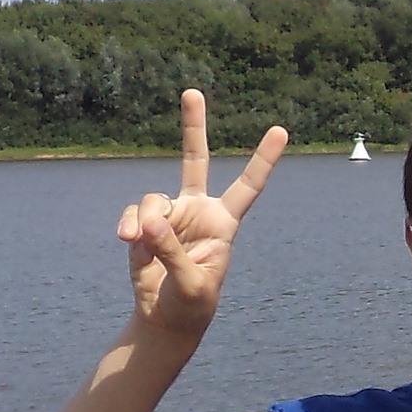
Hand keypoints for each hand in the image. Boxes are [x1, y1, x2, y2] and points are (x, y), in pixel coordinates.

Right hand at [117, 90, 286, 340]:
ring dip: (146, 218)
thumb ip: (172, 251)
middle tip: (191, 92)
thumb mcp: (191, 284)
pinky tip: (129, 241)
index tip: (281, 130)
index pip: (248, 187)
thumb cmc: (192, 305)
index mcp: (224, 223)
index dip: (263, 159)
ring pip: (154, 198)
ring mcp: (170, 215)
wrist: (165, 319)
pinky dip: (130, 225)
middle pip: (195, 160)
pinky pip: (134, 214)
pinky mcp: (144, 226)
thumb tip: (148, 222)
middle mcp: (199, 211)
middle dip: (193, 126)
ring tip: (142, 243)